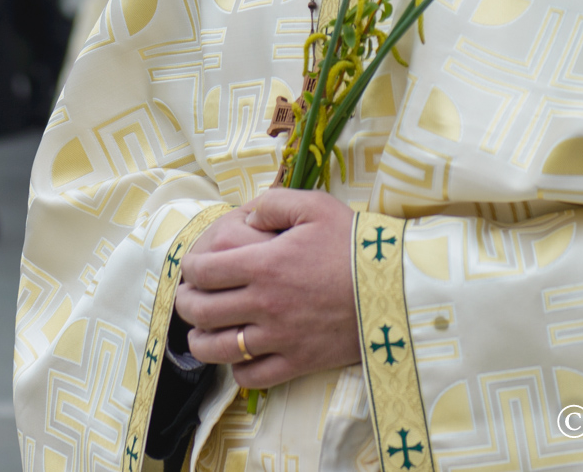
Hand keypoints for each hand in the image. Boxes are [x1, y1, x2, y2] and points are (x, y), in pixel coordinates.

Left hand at [176, 188, 360, 389]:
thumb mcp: (315, 206)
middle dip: (185, 303)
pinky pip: (252, 378)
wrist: (396, 290)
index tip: (194, 267)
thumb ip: (273, 204)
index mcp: (263, 264)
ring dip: (200, 340)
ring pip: (217, 349)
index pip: (201, 271)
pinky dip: (238, 369)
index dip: (189, 268)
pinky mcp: (298, 363)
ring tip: (203, 331)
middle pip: (200, 311)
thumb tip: (248, 215)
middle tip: (190, 297)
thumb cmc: (355, 245)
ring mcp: (279, 338)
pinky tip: (241, 356)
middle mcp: (263, 303)